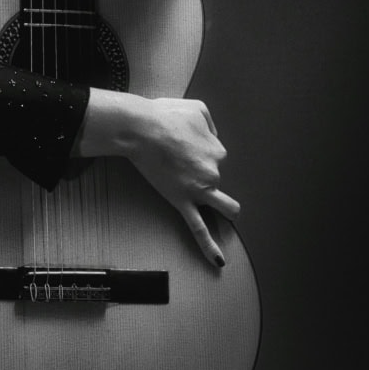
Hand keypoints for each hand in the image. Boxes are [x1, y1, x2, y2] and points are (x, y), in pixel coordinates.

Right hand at [75, 88, 240, 266]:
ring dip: (225, 208)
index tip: (181, 143)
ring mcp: (199, 190)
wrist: (142, 128)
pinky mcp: (182, 202)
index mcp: (217, 149)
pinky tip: (219, 261)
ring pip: (224, 205)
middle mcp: (213, 171)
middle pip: (216, 178)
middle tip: (185, 166)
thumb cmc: (165, 114)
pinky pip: (199, 229)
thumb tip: (211, 136)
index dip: (198, 150)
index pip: (215, 155)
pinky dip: (210, 247)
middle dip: (205, 174)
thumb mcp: (197, 108)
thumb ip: (210, 123)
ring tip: (224, 211)